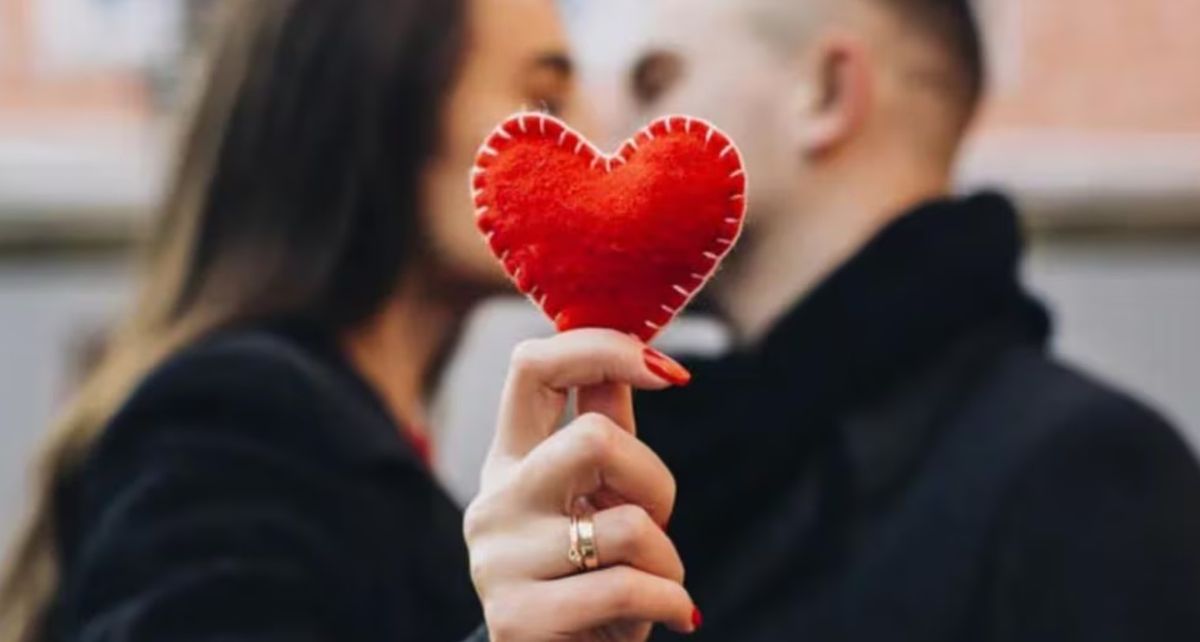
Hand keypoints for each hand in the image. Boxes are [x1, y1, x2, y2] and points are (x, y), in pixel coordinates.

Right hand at [464, 330, 697, 641]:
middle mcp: (495, 501)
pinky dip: (671, 601)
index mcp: (510, 459)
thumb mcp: (593, 498)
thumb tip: (633, 354)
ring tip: (656, 582)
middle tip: (655, 521)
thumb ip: (606, 429)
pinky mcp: (519, 618)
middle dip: (655, 481)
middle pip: (594, 438)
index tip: (665, 372)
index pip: (532, 366)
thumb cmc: (586, 578)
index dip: (601, 349)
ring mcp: (499, 560)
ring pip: (627, 525)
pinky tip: (669, 613)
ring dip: (667, 559)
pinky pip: (630, 588)